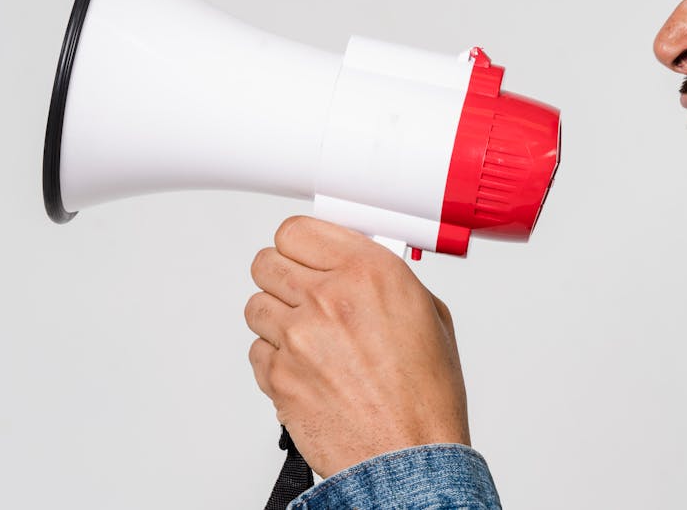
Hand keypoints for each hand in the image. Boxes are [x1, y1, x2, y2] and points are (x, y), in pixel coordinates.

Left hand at [245, 216, 470, 477]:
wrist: (409, 456)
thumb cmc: (425, 398)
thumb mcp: (429, 316)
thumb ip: (388, 281)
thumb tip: (363, 267)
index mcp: (370, 273)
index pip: (298, 230)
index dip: (302, 244)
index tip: (307, 254)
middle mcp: (328, 299)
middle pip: (267, 261)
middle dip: (284, 276)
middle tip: (303, 293)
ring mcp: (297, 338)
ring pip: (256, 305)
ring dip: (277, 318)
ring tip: (308, 338)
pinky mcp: (278, 376)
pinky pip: (256, 351)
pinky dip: (275, 358)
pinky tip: (307, 369)